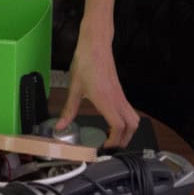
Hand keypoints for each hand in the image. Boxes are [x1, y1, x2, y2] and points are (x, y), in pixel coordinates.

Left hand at [55, 18, 138, 147]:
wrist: (96, 45)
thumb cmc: (86, 63)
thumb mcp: (74, 89)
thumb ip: (68, 111)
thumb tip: (60, 126)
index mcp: (106, 100)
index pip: (118, 126)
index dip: (114, 141)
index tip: (104, 148)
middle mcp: (117, 99)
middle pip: (132, 126)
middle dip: (124, 140)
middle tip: (110, 148)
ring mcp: (121, 95)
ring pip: (133, 118)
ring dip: (127, 131)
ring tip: (112, 139)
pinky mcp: (120, 92)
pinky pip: (128, 110)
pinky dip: (124, 121)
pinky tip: (111, 124)